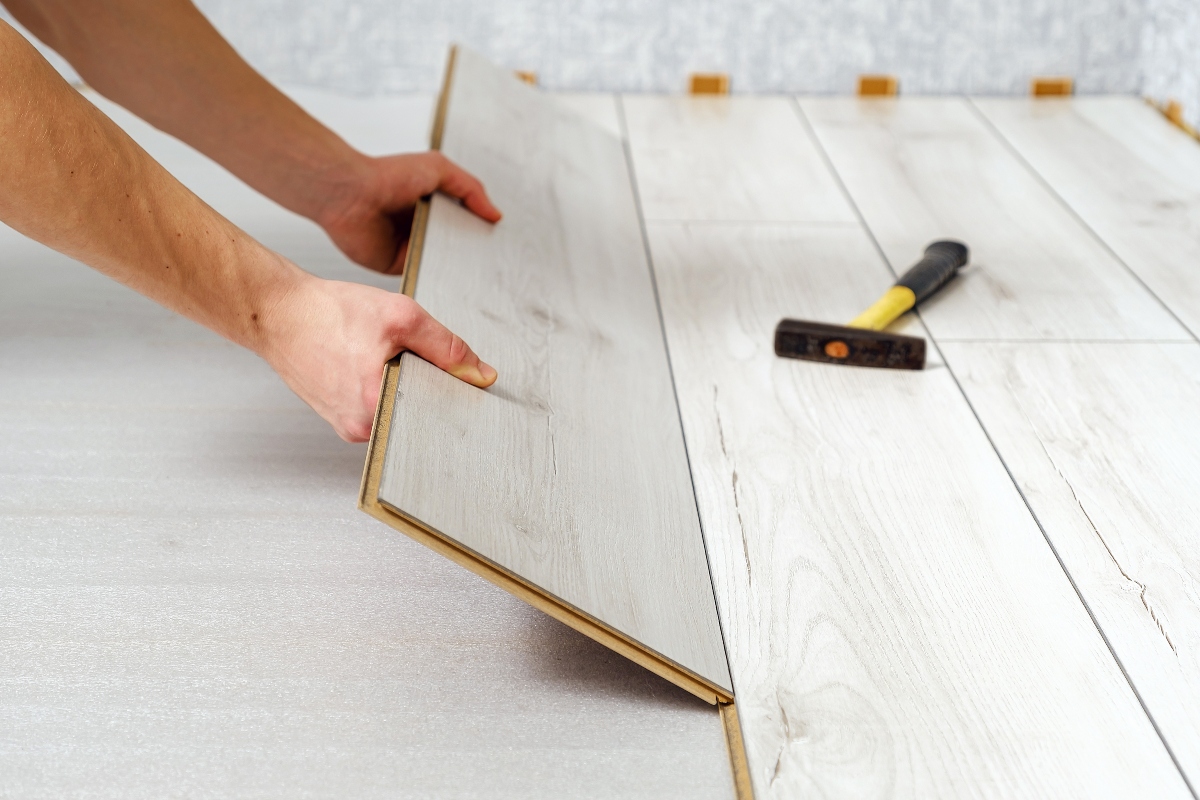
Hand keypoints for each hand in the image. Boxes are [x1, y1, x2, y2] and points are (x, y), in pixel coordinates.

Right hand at [261, 272, 496, 441]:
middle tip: (407, 356)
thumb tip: (481, 375)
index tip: (452, 378)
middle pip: (419, 415)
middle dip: (425, 388)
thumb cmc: (330, 312)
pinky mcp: (340, 421)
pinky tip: (367, 365)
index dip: (453, 394)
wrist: (279, 313)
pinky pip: (378, 411)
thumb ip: (447, 348)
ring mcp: (348, 428)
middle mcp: (362, 428)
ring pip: (398, 412)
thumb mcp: (401, 317)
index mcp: (378, 406)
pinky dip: (381, 389)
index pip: (438, 417)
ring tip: (379, 357)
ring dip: (402, 387)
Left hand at [318, 151, 501, 274]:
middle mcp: (423, 227)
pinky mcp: (398, 264)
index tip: (502, 242)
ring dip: (456, 267)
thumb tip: (495, 214)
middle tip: (497, 265)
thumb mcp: (438, 169)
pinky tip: (452, 279)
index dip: (482, 231)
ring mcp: (411, 248)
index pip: (466, 222)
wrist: (352, 195)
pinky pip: (423, 274)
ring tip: (481, 276)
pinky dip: (434, 276)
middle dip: (473, 252)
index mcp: (433, 205)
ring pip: (442, 263)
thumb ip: (470, 188)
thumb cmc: (387, 176)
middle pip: (457, 245)